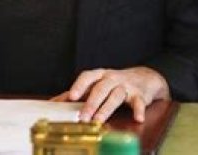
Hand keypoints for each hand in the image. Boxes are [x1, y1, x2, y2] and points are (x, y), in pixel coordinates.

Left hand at [51, 66, 169, 122]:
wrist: (144, 78)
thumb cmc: (113, 83)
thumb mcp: (96, 84)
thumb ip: (77, 93)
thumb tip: (53, 103)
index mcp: (99, 75)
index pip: (87, 77)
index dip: (79, 86)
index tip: (71, 96)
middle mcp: (111, 78)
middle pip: (100, 89)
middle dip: (91, 103)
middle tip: (82, 117)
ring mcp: (125, 86)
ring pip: (115, 96)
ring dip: (106, 109)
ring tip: (99, 121)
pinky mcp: (139, 95)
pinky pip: (138, 102)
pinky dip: (138, 110)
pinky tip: (137, 118)